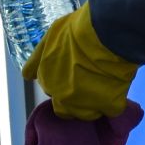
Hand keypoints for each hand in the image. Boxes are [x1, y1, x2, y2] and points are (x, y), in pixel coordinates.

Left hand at [21, 2, 138, 119]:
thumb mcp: (50, 37)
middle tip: (86, 83)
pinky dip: (114, 101)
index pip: (51, 91)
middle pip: (65, 110)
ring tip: (102, 88)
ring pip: (86, 114)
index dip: (62, 82)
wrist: (106, 34)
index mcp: (48, 80)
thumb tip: (27, 76)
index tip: (73, 72)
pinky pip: (111, 109)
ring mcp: (86, 104)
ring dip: (92, 104)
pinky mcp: (109, 105)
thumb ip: (38, 59)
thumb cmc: (77, 30)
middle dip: (72, 100)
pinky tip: (117, 88)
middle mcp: (62, 97)